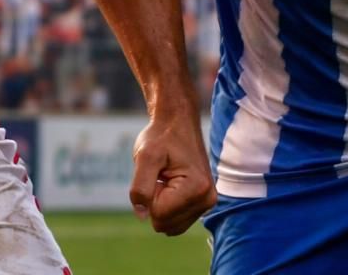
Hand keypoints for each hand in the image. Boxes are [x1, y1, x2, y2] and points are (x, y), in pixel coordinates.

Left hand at [130, 113, 216, 234]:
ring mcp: (207, 203)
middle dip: (155, 201)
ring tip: (166, 178)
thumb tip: (141, 216)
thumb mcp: (145, 156)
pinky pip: (176, 221)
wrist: (177, 123)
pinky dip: (167, 206)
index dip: (149, 195)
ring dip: (161, 203)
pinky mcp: (202, 203)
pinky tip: (170, 184)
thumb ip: (140, 186)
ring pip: (170, 225)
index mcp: (197, 188)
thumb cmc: (160, 136)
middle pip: (165, 223)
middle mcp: (207, 199)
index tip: (157, 172)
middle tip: (161, 174)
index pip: (159, 215)